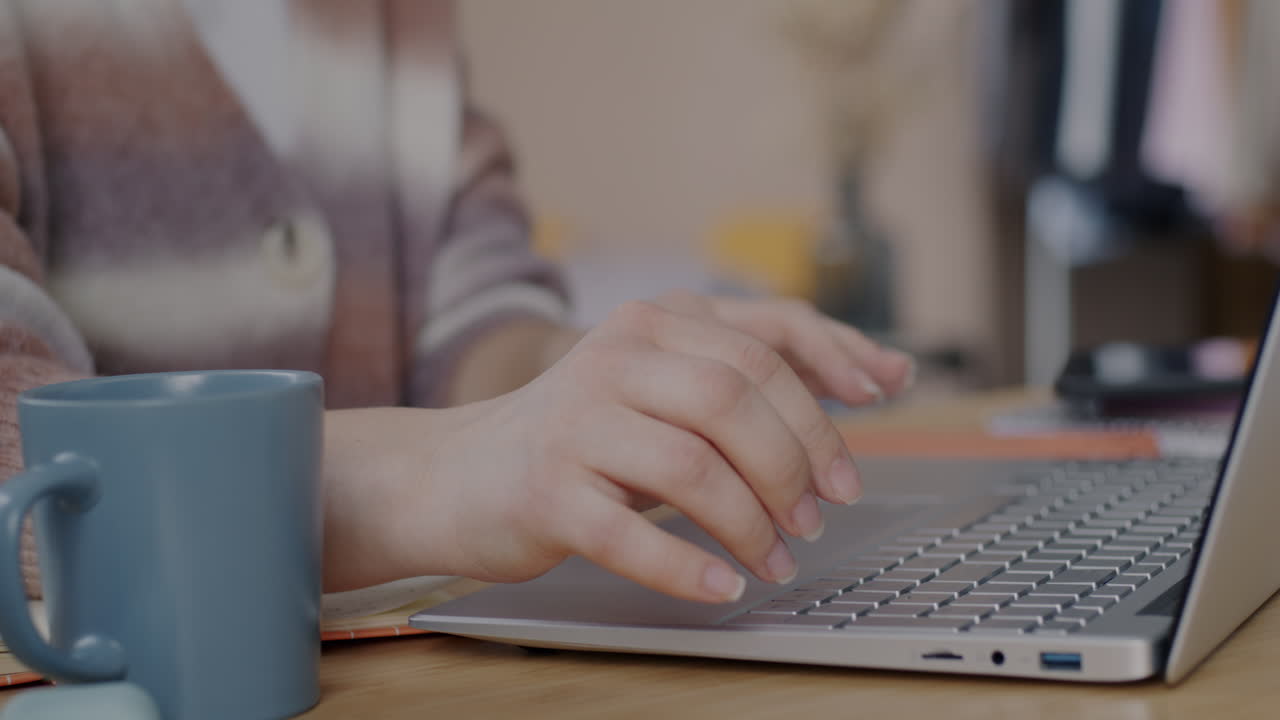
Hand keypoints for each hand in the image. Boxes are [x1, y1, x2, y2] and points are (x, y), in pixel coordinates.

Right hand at [323, 294, 912, 603]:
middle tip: (820, 512)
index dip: (837, 364)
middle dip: (798, 460)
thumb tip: (880, 372)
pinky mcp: (545, 490)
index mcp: (654, 322)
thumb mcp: (665, 385)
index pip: (766, 332)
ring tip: (775, 557)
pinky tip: (719, 585)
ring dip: (752, 523)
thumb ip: (752, 373)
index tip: (884, 400)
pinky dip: (686, 567)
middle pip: (736, 397)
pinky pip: (630, 534)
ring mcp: (575, 423)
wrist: (459, 474)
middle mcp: (614, 358)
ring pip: (692, 467)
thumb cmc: (583, 435)